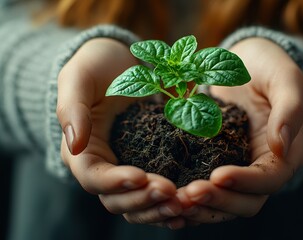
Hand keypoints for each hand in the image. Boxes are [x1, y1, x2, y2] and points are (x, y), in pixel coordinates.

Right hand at [57, 38, 181, 225]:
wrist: (118, 62)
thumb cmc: (95, 66)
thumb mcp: (79, 78)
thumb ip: (72, 109)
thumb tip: (74, 144)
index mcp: (82, 150)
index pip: (92, 177)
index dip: (114, 182)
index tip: (139, 177)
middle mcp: (103, 165)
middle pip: (117, 199)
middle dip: (142, 200)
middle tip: (171, 193)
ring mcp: (126, 166)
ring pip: (137, 202)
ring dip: (158, 207)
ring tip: (183, 202)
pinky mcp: (148, 162)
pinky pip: (155, 189)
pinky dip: (169, 200)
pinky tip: (189, 201)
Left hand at [178, 38, 302, 224]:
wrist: (245, 64)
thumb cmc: (268, 67)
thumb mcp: (285, 79)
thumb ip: (290, 110)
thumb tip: (281, 146)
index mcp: (286, 154)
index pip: (269, 179)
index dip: (245, 182)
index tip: (217, 176)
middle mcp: (263, 168)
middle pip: (246, 202)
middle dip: (218, 201)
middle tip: (187, 195)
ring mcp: (240, 168)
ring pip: (224, 202)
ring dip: (201, 207)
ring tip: (173, 200)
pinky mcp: (217, 162)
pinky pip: (207, 188)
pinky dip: (191, 197)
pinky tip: (170, 195)